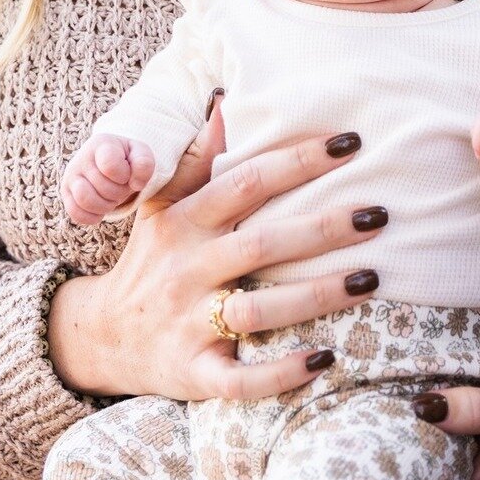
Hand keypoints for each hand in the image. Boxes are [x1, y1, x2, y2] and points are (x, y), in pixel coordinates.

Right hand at [48, 104, 385, 401]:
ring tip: (372, 279)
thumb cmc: (150, 260)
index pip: (246, 183)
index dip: (299, 161)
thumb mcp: (160, 206)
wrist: (99, 336)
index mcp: (182, 222)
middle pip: (260, 243)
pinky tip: (326, 358)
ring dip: (316, 295)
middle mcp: (184, 269)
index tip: (351, 144)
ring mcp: (187, 323)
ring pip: (256, 309)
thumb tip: (225, 101)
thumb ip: (195, 159)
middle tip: (381, 214)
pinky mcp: (193, 372)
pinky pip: (240, 378)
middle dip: (322, 227)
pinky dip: (281, 372)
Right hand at [60, 135, 155, 223]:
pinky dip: (92, 216)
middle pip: (104, 188)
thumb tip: (135, 184)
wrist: (110, 161)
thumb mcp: (141, 153)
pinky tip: (101, 209)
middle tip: (122, 187)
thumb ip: (144, 164)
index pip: (110, 166)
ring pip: (85, 200)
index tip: (128, 174)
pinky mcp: (66, 192)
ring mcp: (71, 175)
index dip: (124, 176)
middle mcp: (81, 158)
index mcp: (102, 143)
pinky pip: (75, 213)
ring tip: (112, 198)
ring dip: (105, 206)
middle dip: (120, 193)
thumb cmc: (127, 158)